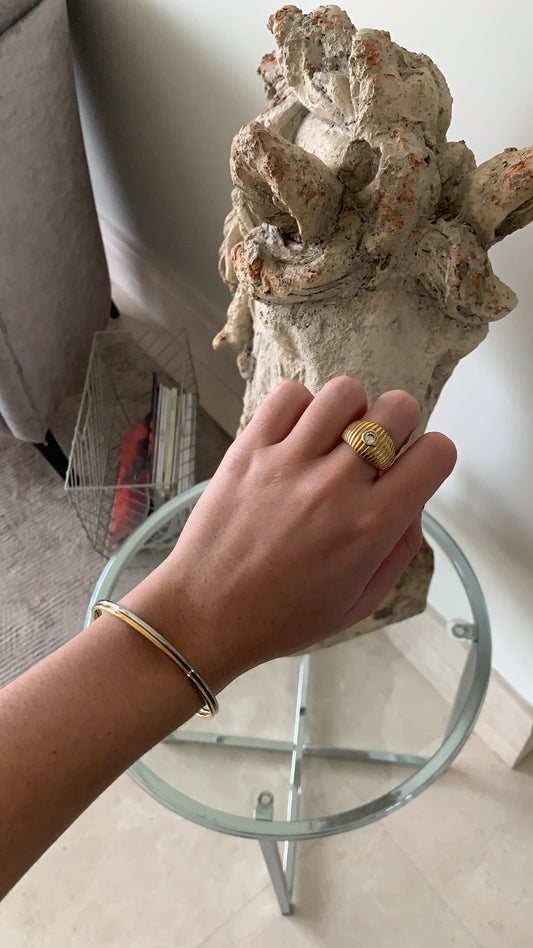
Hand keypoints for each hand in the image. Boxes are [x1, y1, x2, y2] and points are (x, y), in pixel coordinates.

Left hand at [156, 376, 455, 687]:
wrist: (205, 614)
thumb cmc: (281, 616)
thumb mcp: (361, 602)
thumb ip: (401, 549)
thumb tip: (412, 499)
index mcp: (370, 527)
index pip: (435, 453)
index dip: (433, 456)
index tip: (415, 468)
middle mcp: (334, 487)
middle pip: (397, 409)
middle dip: (398, 425)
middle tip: (374, 452)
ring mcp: (288, 462)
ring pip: (345, 392)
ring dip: (350, 412)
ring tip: (333, 440)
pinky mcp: (249, 449)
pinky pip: (289, 395)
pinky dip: (300, 407)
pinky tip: (296, 437)